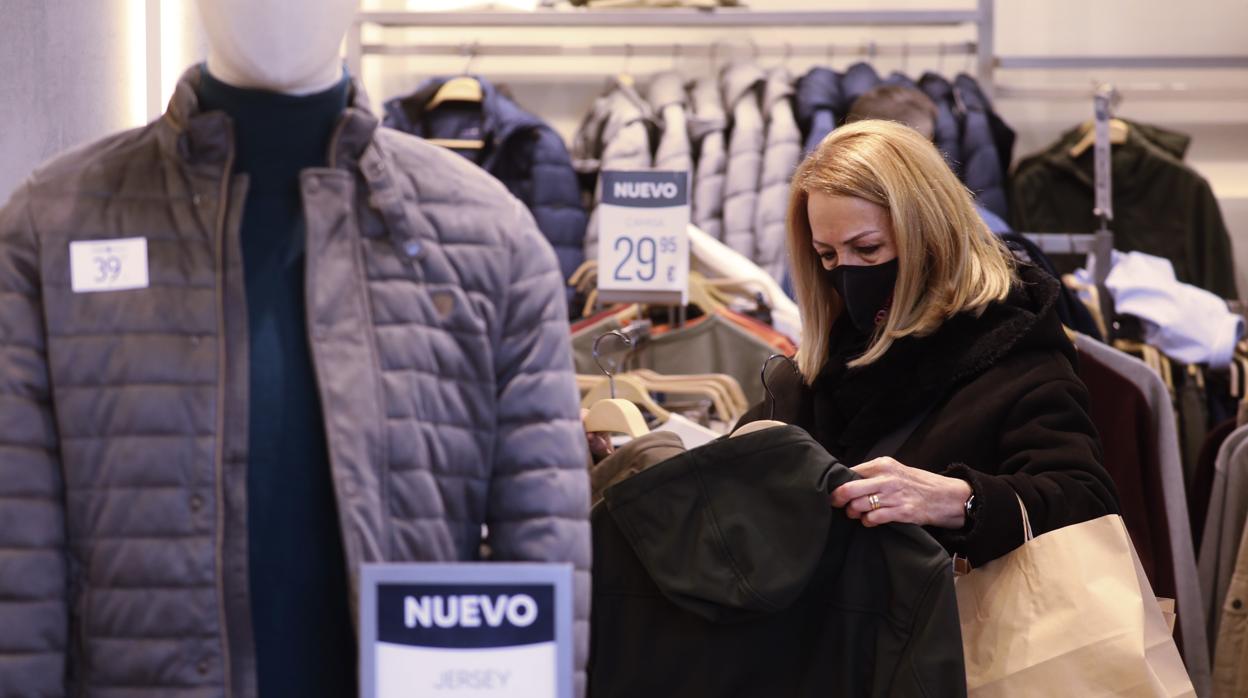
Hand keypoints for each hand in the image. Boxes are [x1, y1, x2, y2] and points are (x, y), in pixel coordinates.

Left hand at [829, 457, 972, 528]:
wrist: (946, 496)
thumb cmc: (916, 484)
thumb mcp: (894, 471)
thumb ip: (872, 474)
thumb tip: (844, 482)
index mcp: (883, 464)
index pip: (850, 472)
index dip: (838, 483)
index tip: (832, 490)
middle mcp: (887, 478)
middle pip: (849, 489)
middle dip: (838, 499)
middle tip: (835, 504)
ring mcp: (894, 495)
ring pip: (859, 505)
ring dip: (853, 512)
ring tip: (855, 513)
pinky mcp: (902, 512)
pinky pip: (873, 519)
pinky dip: (867, 522)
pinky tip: (869, 521)